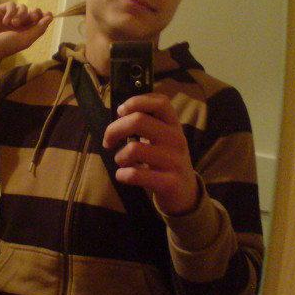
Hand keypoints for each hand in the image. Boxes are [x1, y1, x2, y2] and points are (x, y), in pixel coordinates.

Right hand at [0, 2, 52, 63]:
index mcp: (27, 32)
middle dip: (35, 13)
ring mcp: (10, 16)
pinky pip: (11, 5)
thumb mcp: (25, 40)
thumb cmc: (5, 46)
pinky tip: (5, 21)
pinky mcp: (1, 10)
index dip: (44, 17)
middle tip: (32, 17)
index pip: (39, 21)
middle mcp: (20, 24)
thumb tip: (50, 18)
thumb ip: (38, 29)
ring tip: (13, 24)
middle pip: (33, 12)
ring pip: (23, 8)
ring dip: (21, 14)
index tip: (48, 15)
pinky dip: (11, 11)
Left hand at [103, 93, 199, 215]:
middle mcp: (176, 139)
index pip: (160, 102)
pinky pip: (136, 174)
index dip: (136, 101)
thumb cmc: (166, 160)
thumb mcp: (163, 139)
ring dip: (119, 156)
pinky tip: (122, 176)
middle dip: (114, 129)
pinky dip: (122, 175)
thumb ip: (147, 124)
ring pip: (134, 149)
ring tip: (121, 161)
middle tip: (108, 141)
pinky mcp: (169, 182)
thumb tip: (120, 111)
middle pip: (138, 121)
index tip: (120, 111)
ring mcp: (174, 161)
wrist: (186, 192)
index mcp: (174, 125)